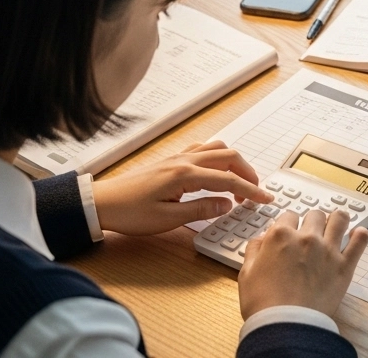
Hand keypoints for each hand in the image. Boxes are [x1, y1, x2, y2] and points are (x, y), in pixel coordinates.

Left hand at [93, 141, 271, 235]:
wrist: (101, 203)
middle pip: (228, 156)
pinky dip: (217, 158)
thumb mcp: (168, 220)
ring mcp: (177, 158)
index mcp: (185, 175)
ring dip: (233, 163)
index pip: (228, 179)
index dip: (250, 190)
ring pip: (217, 148)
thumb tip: (227, 204)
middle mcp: (184, 160)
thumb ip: (201, 210)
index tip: (265, 199)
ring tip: (238, 183)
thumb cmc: (130, 212)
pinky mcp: (171, 161)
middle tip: (255, 192)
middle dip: (247, 172)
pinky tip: (215, 173)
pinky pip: (202, 150)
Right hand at [237, 207, 367, 319]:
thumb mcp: (247, 273)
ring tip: (335, 228)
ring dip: (337, 221)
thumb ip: (254, 250)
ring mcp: (328, 250)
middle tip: (311, 234)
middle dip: (312, 222)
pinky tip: (356, 236)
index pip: (289, 215)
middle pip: (315, 215)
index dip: (289, 224)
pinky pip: (360, 241)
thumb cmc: (264, 303)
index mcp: (281, 236)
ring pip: (340, 219)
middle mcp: (306, 238)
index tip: (290, 232)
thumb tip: (260, 240)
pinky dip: (360, 235)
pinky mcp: (345, 265)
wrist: (286, 325)